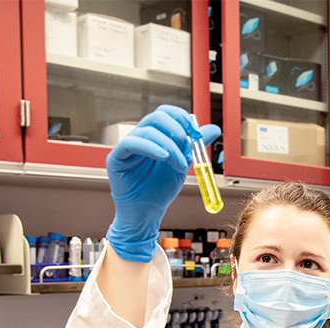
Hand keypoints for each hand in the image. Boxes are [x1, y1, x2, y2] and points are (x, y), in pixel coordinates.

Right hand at [105, 105, 220, 261]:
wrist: (148, 211)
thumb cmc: (160, 189)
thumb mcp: (183, 163)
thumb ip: (195, 146)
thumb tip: (214, 129)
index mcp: (155, 136)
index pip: (166, 113)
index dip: (182, 118)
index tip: (197, 134)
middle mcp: (140, 137)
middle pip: (157, 116)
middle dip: (178, 130)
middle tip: (189, 147)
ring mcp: (127, 146)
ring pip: (148, 130)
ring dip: (170, 146)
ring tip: (180, 165)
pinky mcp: (116, 157)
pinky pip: (131, 142)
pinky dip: (151, 147)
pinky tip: (164, 157)